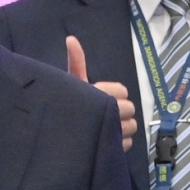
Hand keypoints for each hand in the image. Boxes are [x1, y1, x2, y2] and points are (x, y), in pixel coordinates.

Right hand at [68, 36, 136, 151]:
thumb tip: (71, 39)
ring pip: (132, 127)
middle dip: (121, 111)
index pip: (123, 90)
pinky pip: (128, 143)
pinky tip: (107, 140)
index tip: (102, 97)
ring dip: (122, 128)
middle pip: (130, 108)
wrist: (57, 139)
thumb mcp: (71, 83)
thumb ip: (77, 62)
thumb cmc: (67, 106)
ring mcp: (111, 133)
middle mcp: (107, 112)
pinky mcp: (113, 150)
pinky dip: (120, 143)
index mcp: (97, 93)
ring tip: (107, 128)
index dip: (115, 94)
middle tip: (106, 114)